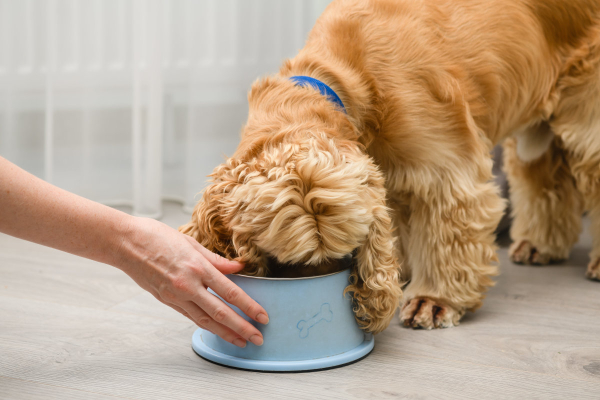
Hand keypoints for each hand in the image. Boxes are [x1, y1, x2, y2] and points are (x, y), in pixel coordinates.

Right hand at [114, 216, 268, 347]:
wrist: (125, 243)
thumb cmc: (156, 236)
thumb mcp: (191, 242)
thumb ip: (216, 259)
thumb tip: (239, 267)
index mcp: (197, 267)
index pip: (230, 292)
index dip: (249, 307)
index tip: (262, 317)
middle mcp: (188, 285)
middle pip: (220, 312)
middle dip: (242, 327)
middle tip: (258, 339)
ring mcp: (175, 295)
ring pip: (205, 320)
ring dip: (225, 333)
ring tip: (241, 341)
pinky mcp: (166, 300)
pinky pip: (190, 316)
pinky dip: (205, 325)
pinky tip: (216, 330)